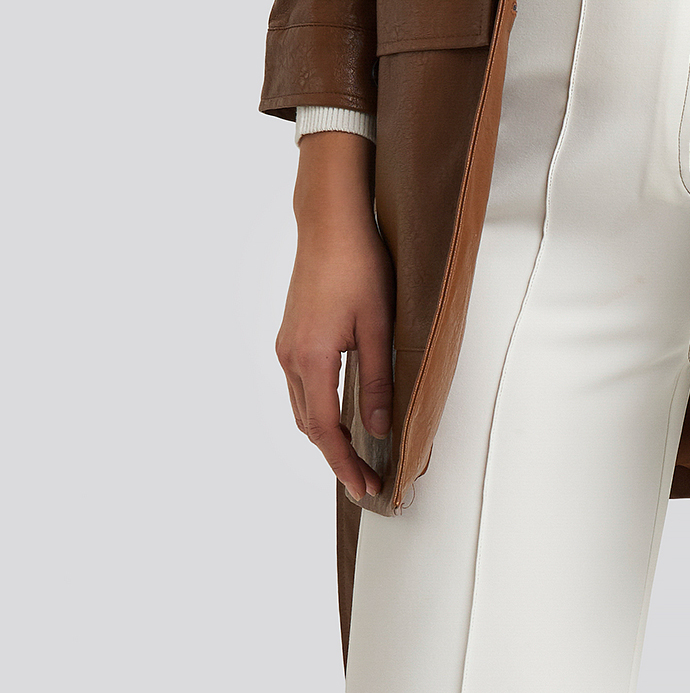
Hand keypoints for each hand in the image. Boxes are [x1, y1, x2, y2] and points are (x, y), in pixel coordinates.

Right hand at [275, 131, 394, 502]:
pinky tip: (340, 412)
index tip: (366, 488)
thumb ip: (377, 380)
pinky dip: (319, 409)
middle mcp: (291, 357)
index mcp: (312, 359)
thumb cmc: (359, 265)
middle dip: (337, 456)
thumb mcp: (378, 325)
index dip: (346, 464)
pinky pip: (302, 386)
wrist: (330, 222)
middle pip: (310, 425)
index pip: (327, 431)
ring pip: (303, 407)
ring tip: (356, 454)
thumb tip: (380, 428)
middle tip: (368, 478)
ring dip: (326, 434)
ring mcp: (287, 344)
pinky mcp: (291, 333)